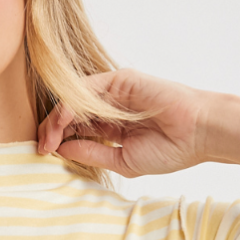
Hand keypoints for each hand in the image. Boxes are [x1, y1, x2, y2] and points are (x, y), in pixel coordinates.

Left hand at [36, 68, 221, 177]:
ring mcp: (114, 92)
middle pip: (70, 113)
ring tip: (46, 138)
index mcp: (112, 127)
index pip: (76, 128)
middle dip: (51, 128)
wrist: (199, 134)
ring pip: (75, 100)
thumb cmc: (169, 150)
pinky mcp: (120, 80)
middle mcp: (110, 107)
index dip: (57, 138)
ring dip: (56, 118)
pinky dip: (72, 104)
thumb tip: (59, 149)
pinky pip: (87, 88)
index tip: (44, 154)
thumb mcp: (122, 160)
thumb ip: (91, 152)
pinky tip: (62, 121)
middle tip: (40, 147)